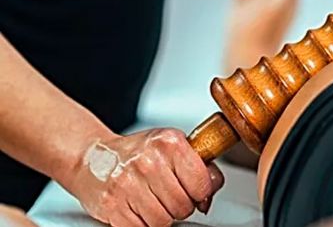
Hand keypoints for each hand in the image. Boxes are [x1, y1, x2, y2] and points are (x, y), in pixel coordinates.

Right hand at [67, 128, 223, 226]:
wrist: (93, 157)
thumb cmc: (137, 153)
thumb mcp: (172, 147)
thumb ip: (199, 166)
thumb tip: (210, 194)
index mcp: (169, 143)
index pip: (201, 183)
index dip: (200, 192)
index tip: (193, 190)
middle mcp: (149, 161)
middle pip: (183, 206)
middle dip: (180, 206)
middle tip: (169, 196)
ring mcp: (129, 184)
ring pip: (164, 221)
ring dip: (162, 217)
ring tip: (154, 201)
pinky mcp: (113, 206)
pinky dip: (143, 224)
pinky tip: (139, 209)